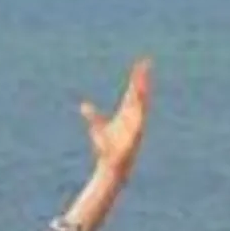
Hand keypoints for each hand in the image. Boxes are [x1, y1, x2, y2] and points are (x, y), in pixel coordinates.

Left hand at [81, 58, 151, 182]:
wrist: (111, 166)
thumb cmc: (107, 148)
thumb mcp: (98, 128)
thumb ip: (93, 116)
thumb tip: (84, 105)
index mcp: (126, 114)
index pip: (133, 92)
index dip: (137, 79)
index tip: (140, 66)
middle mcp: (133, 117)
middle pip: (139, 95)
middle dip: (142, 81)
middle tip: (145, 64)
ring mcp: (136, 126)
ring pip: (141, 107)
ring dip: (143, 94)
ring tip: (144, 81)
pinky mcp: (135, 137)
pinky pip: (139, 123)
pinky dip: (140, 115)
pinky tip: (142, 104)